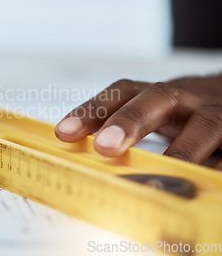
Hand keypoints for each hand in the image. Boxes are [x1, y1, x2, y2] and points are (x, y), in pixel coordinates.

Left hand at [55, 76, 221, 167]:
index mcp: (158, 94)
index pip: (121, 92)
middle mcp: (188, 97)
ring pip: (207, 123)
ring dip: (181, 150)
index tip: (65, 133)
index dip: (93, 110)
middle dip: (130, 121)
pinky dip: (219, 164)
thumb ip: (129, 131)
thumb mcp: (158, 114)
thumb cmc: (188, 113)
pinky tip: (205, 180)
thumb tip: (88, 156)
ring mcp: (219, 111)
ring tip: (160, 174)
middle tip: (105, 147)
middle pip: (159, 98)